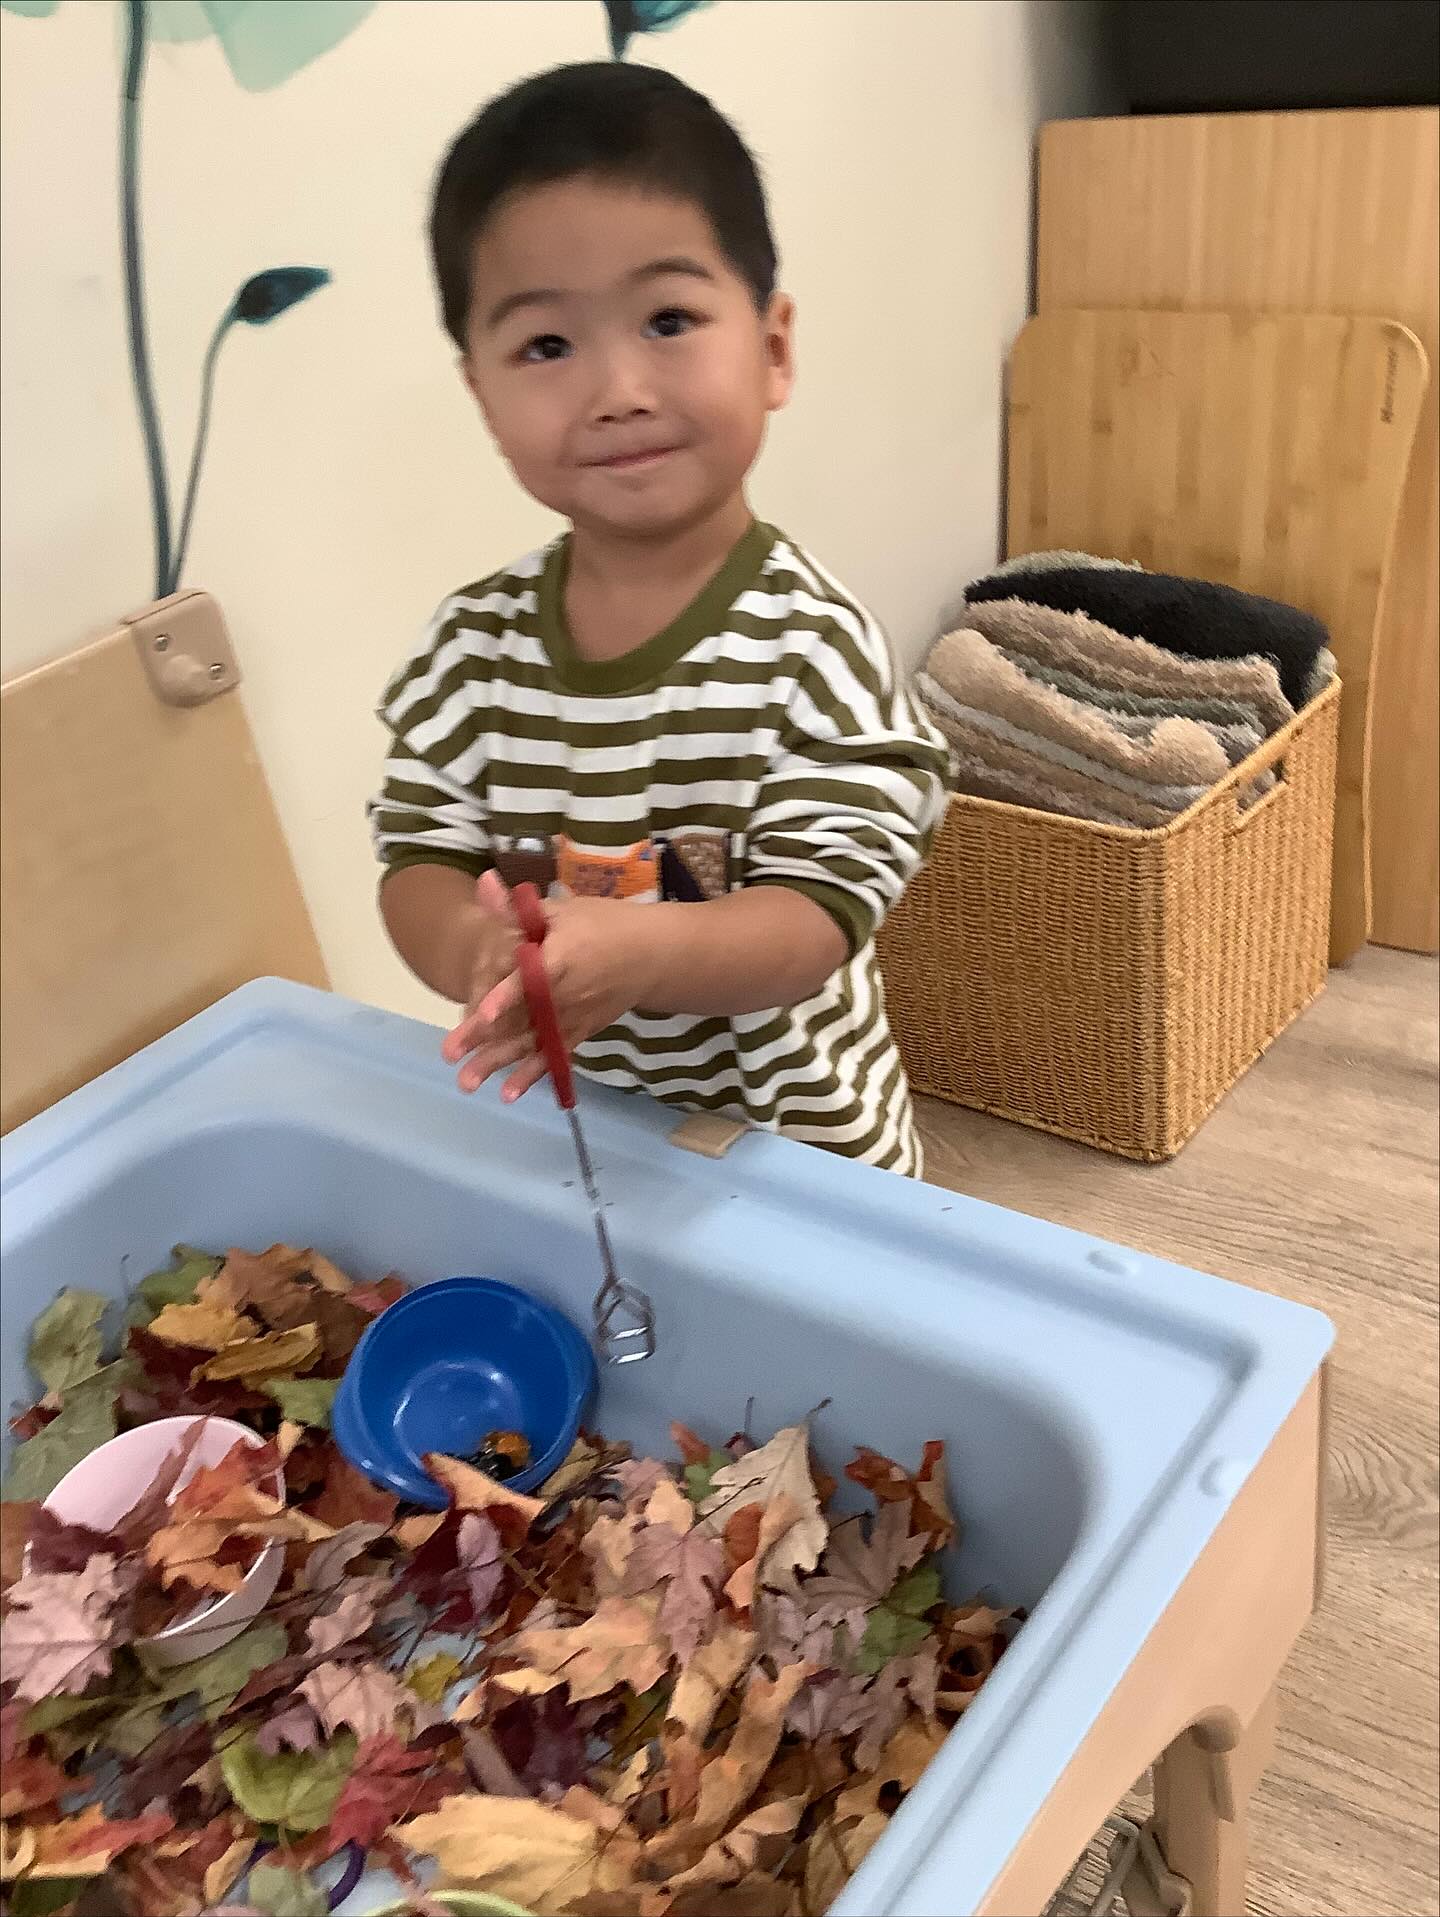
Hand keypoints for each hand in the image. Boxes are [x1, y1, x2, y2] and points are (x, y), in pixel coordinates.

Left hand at [441, 893, 660, 1101]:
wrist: (652, 956)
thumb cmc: (604, 925)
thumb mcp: (561, 910)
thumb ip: (517, 908)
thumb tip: (483, 882)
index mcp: (561, 958)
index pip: (531, 979)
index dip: (508, 996)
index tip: (484, 1013)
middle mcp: (566, 995)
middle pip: (522, 1019)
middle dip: (485, 1039)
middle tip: (450, 1054)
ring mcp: (573, 1018)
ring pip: (532, 1044)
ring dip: (500, 1064)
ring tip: (467, 1082)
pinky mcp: (580, 1033)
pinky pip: (553, 1058)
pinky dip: (532, 1076)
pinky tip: (507, 1094)